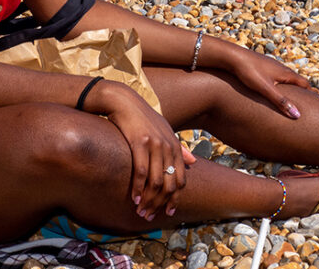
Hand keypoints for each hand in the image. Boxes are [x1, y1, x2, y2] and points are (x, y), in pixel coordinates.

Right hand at [90, 80, 195, 220]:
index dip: (175, 198)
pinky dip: (138, 188)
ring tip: (141, 211)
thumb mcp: (165, 130)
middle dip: (161, 204)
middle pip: (169, 184)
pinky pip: (141, 172)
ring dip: (149, 200)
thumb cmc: (144, 118)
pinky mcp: (139, 143)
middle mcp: (168, 147)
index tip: (168, 212)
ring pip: (155, 181)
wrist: (125, 102)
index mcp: (175, 146)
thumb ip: (179, 147)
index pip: (181, 179)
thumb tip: (193, 163)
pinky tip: (134, 197)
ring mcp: (154, 145)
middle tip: (151, 216)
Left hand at [223, 43, 314, 118]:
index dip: (311, 93)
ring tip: (295, 96)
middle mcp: (281, 68)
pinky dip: (282, 83)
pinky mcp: (262, 66)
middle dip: (304, 90)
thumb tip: (297, 115)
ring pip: (286, 77)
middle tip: (310, 100)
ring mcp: (271, 66)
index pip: (304, 84)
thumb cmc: (249, 71)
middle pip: (297, 80)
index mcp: (285, 73)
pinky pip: (277, 76)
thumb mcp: (266, 89)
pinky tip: (275, 88)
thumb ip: (281, 101)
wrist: (232, 56)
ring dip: (292, 86)